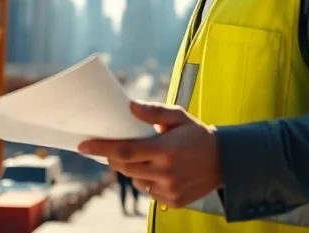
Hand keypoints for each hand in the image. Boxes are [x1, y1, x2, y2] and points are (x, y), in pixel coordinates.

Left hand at [78, 100, 221, 207]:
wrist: (225, 162)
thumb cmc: (196, 135)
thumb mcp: (179, 117)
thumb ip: (154, 112)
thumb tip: (130, 106)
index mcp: (165, 150)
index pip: (124, 150)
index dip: (101, 148)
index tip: (83, 145)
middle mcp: (166, 172)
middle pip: (124, 167)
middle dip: (113, 157)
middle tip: (112, 147)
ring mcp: (169, 190)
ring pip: (135, 180)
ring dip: (132, 169)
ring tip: (147, 157)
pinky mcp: (173, 202)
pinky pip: (148, 191)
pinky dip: (146, 180)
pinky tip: (160, 171)